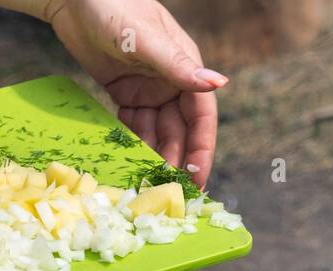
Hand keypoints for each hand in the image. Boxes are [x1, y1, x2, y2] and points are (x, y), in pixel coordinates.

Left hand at [43, 0, 227, 186]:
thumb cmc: (112, 5)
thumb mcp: (144, 39)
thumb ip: (178, 65)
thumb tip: (219, 83)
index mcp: (185, 66)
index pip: (201, 116)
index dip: (202, 149)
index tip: (199, 179)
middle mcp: (171, 81)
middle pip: (180, 130)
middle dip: (177, 159)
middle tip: (169, 190)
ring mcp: (148, 89)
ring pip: (157, 132)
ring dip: (154, 155)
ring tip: (146, 181)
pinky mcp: (125, 93)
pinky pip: (134, 126)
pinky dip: (132, 143)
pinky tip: (127, 161)